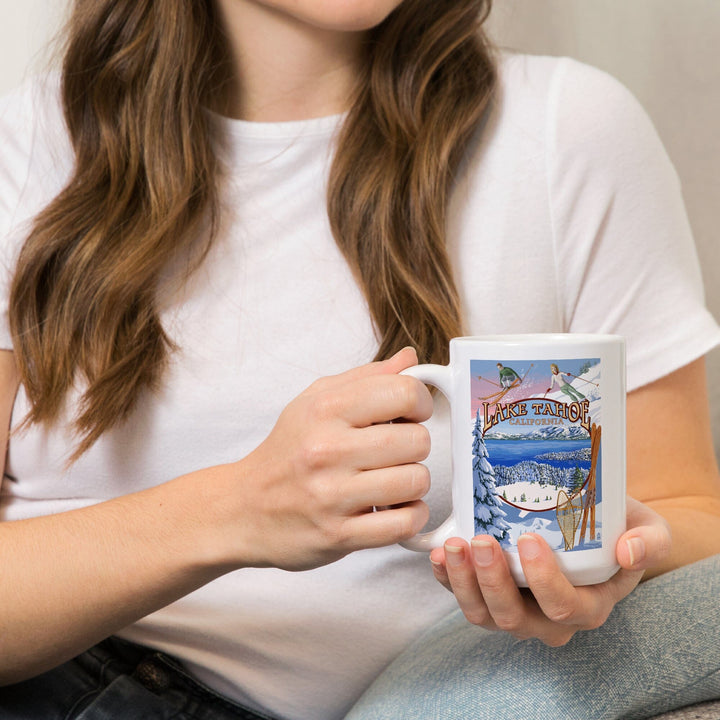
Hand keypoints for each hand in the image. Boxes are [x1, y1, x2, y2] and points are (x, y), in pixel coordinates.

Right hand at [219, 347, 432, 571]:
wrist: (242, 508)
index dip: (420, 402)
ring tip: (393, 480)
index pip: (404, 392)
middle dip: (416, 445)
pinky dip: (411, 515)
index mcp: (325, 409)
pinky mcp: (338, 534)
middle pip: (417, 440)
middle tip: (397, 451)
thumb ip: (366, 378)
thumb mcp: (315, 400)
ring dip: (413, 482)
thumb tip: (410, 359)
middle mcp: (327, 449)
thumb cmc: (287, 451)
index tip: (411, 414)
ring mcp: (332, 495)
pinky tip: (396, 508)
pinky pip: (404, 523)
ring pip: (415, 481)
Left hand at [429, 496, 670, 645]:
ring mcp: (517, 610)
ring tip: (453, 546)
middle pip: (515, 618)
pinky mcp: (490, 595)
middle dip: (493, 582)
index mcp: (589, 606)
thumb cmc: (619, 528)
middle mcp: (550, 619)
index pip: (565, 607)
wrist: (592, 525)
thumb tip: (629, 550)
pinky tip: (439, 555)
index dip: (544, 580)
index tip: (528, 540)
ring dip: (463, 583)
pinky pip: (464, 598)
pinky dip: (446, 580)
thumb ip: (650, 541)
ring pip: (484, 615)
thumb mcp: (649, 529)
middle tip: (481, 541)